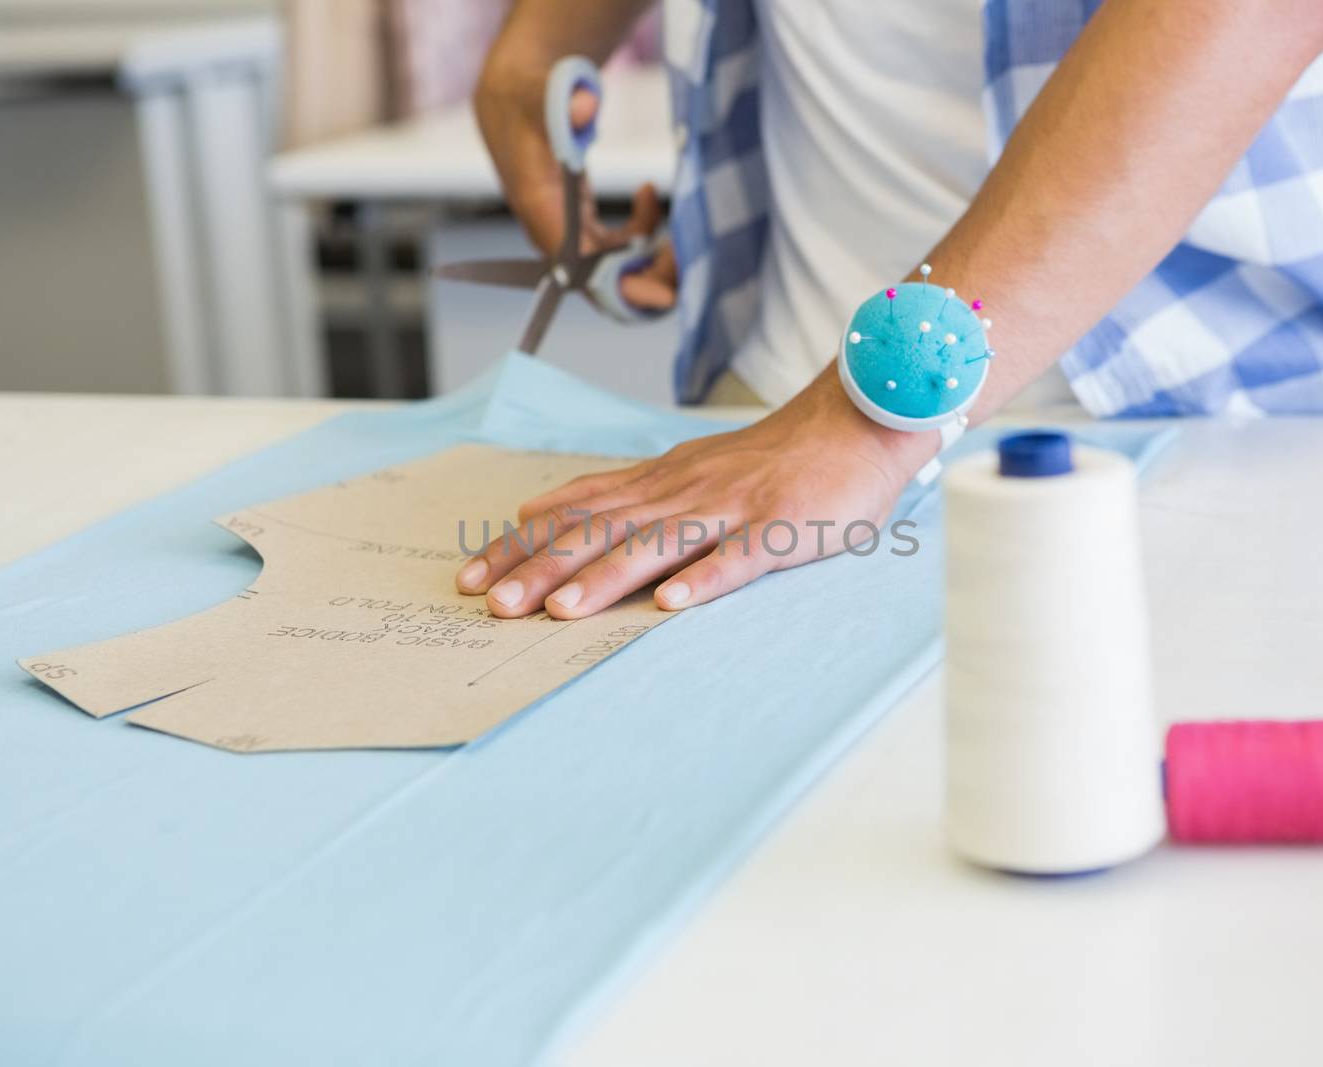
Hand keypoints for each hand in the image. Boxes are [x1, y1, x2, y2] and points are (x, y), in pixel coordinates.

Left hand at [455, 366, 939, 617]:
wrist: (852, 423)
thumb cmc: (769, 459)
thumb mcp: (682, 467)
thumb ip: (619, 491)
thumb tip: (542, 508)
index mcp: (656, 484)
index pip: (573, 513)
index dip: (520, 545)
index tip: (470, 576)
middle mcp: (682, 493)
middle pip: (601, 531)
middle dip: (543, 568)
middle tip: (495, 604)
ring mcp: (730, 509)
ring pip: (658, 544)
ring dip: (606, 577)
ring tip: (561, 612)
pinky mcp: (779, 527)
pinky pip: (738, 556)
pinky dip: (705, 580)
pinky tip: (673, 605)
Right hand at [474, 64, 676, 310]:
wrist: (513, 97)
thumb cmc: (528, 96)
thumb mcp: (544, 92)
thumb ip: (565, 101)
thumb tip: (584, 107)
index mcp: (540, 207)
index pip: (579, 262)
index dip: (620, 281)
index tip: (664, 293)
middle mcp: (550, 229)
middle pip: (600, 277)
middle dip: (647, 276)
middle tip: (684, 252)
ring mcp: (565, 231)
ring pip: (612, 267)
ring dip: (648, 257)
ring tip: (669, 218)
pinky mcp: (579, 225)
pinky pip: (614, 248)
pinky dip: (640, 232)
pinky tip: (646, 193)